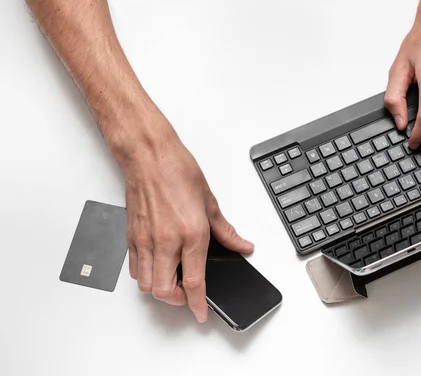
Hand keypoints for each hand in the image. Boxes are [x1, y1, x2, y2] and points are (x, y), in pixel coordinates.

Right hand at [122, 126, 253, 322]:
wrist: (149, 156)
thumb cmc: (177, 171)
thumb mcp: (210, 202)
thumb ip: (226, 231)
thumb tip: (241, 246)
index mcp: (191, 233)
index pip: (195, 281)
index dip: (198, 304)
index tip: (201, 313)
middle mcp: (166, 241)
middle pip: (165, 291)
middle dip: (178, 301)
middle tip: (189, 296)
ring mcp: (146, 240)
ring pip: (146, 284)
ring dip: (160, 290)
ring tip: (174, 282)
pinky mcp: (132, 236)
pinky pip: (134, 268)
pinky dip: (145, 275)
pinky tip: (157, 267)